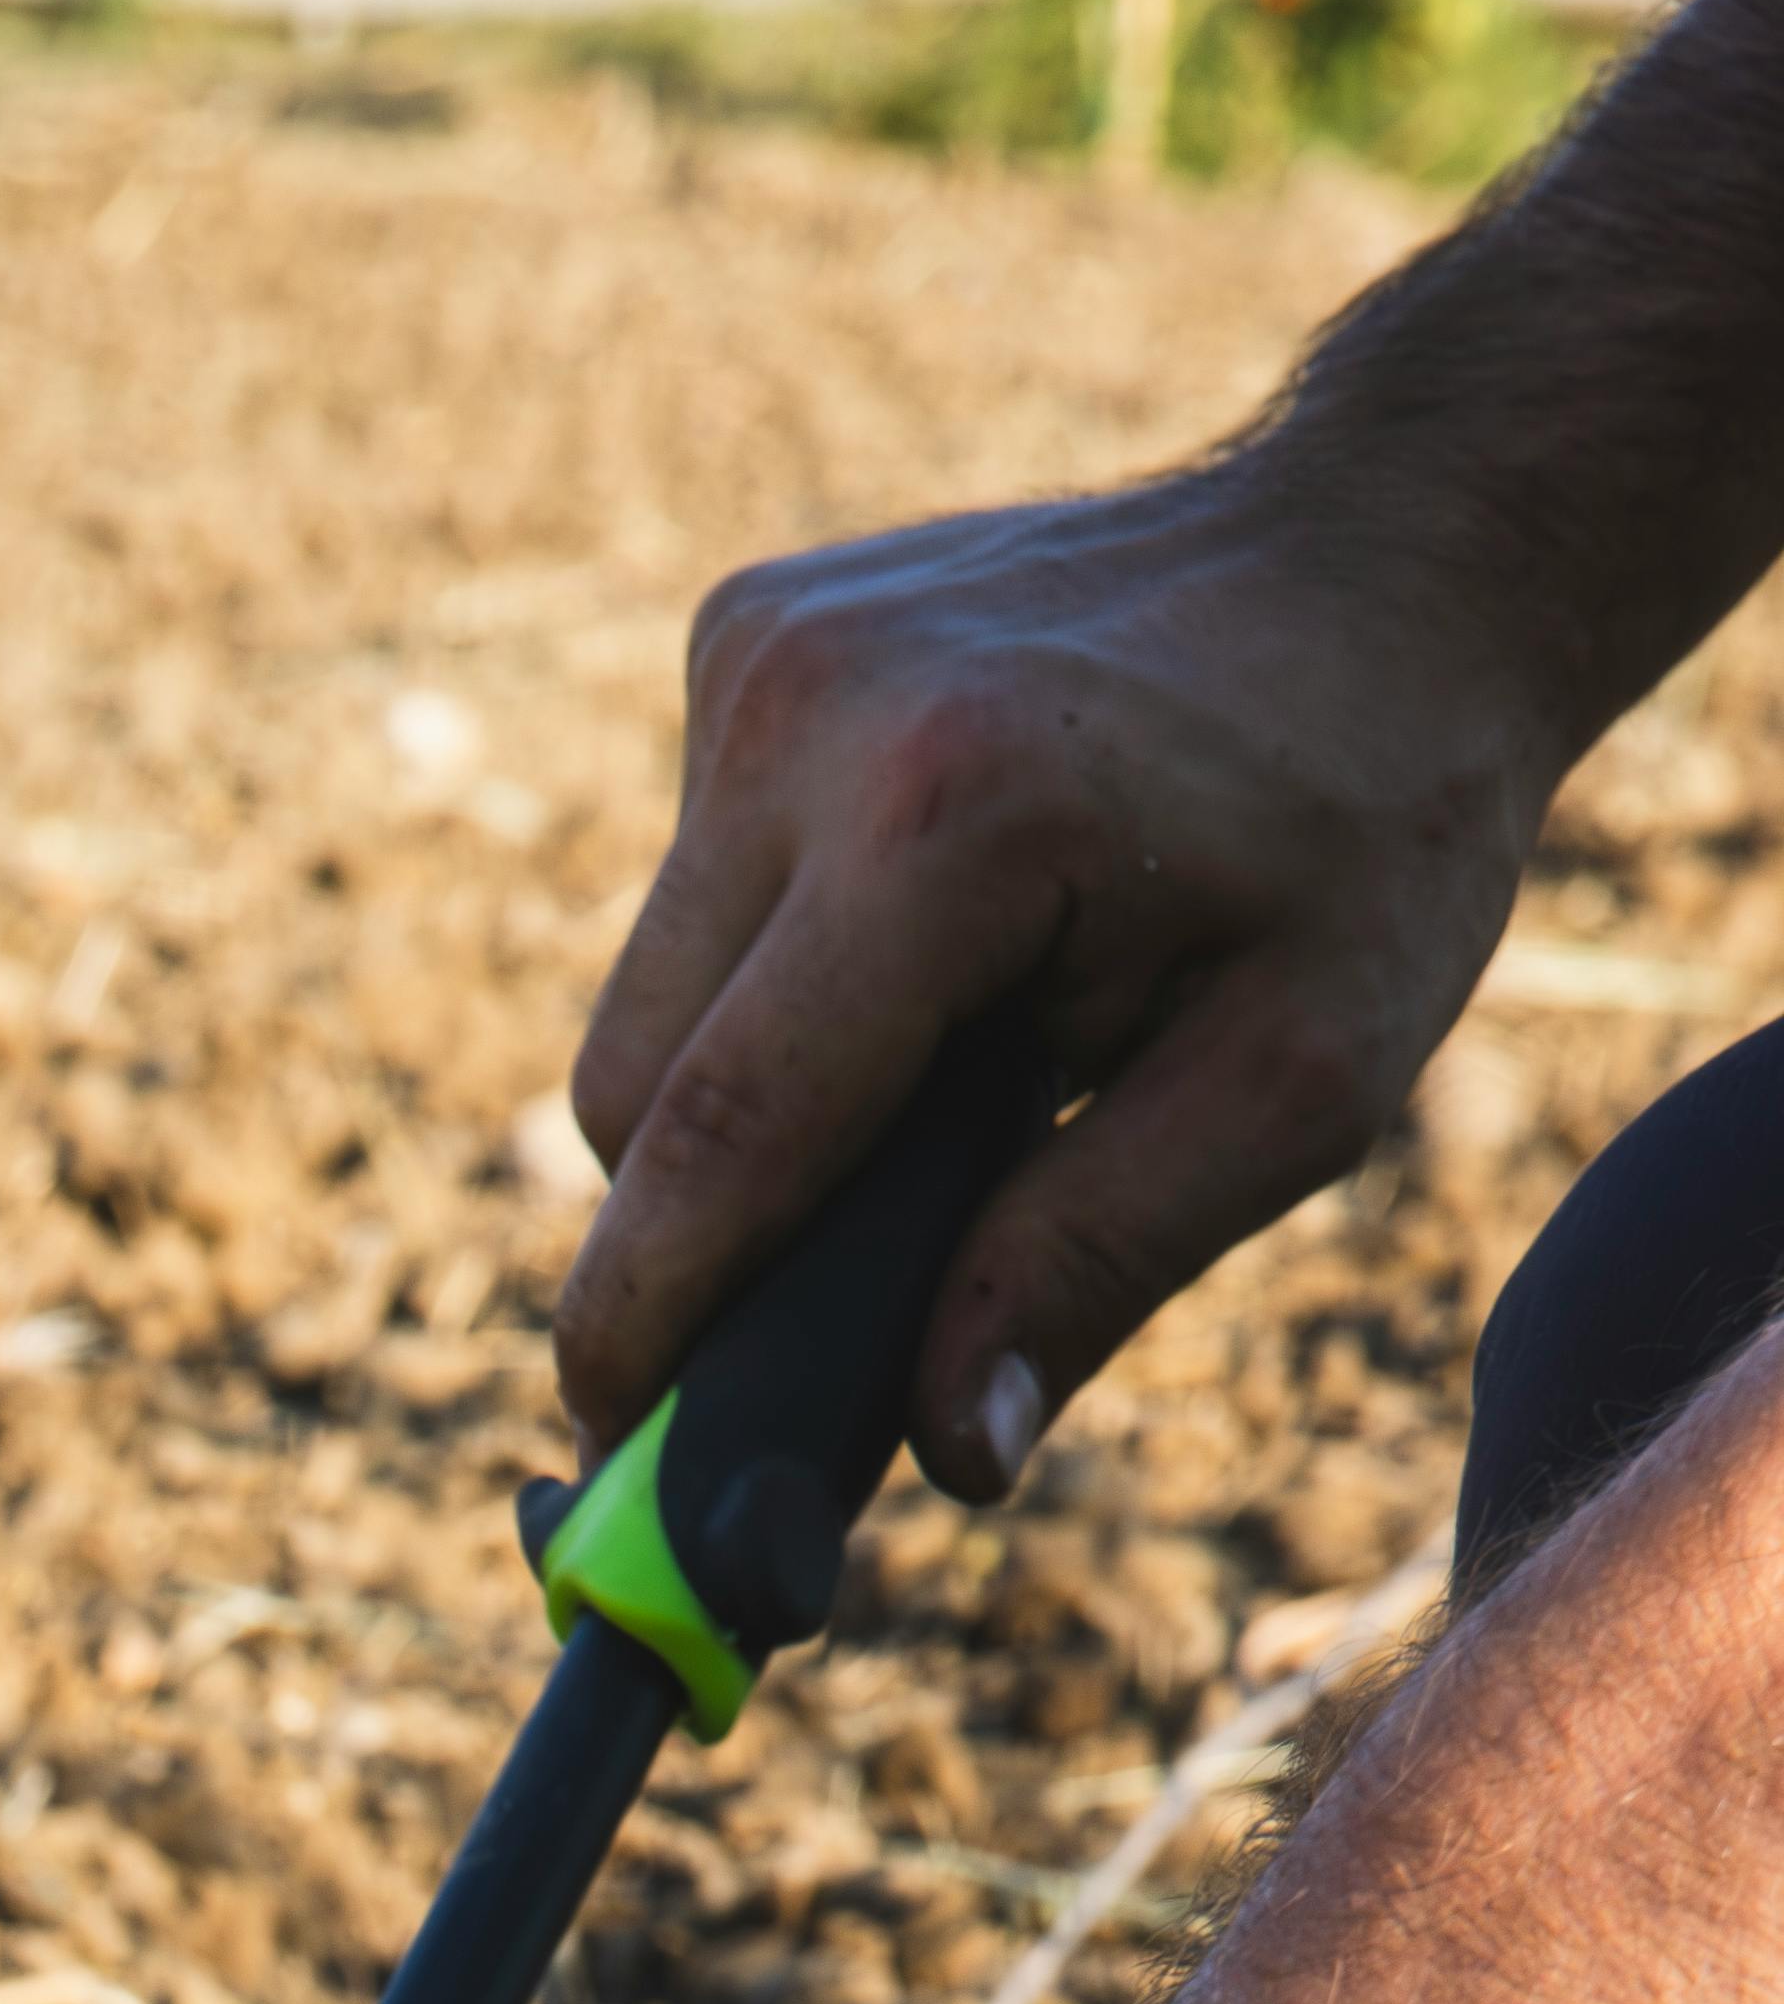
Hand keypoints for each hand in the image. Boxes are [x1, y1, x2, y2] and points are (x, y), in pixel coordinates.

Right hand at [561, 448, 1564, 1493]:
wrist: (1397, 543)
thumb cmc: (1372, 823)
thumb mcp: (1298, 1077)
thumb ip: (1102, 1260)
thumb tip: (947, 1456)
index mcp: (944, 821)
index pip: (715, 1135)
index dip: (646, 1326)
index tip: (607, 1460)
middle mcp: (808, 710)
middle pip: (635, 1090)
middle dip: (703, 1225)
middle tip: (830, 1302)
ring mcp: (762, 651)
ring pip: (645, 1002)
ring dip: (742, 1092)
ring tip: (933, 1075)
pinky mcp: (747, 631)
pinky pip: (689, 895)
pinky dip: (771, 967)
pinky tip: (926, 929)